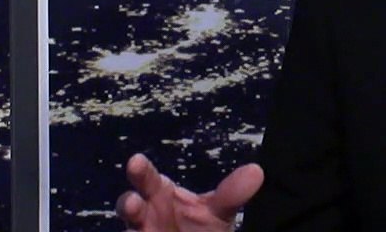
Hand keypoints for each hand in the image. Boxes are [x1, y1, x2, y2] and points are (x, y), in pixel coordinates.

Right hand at [115, 152, 263, 231]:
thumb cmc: (201, 226)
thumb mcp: (219, 211)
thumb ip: (232, 193)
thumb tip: (256, 171)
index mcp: (160, 194)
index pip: (147, 178)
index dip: (141, 170)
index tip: (136, 160)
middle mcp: (145, 215)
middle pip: (130, 206)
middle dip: (129, 203)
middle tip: (133, 202)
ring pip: (130, 230)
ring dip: (130, 229)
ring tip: (135, 229)